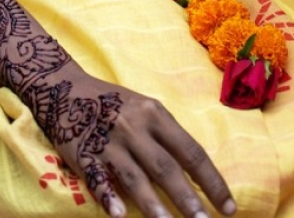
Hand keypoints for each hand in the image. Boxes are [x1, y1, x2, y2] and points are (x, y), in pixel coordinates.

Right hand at [25, 62, 235, 217]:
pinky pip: (98, 179)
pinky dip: (109, 197)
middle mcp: (134, 126)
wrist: (64, 88)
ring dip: (154, 206)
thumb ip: (166, 136)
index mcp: (154, 113)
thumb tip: (196, 173)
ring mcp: (108, 141)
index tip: (228, 207)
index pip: (190, 151)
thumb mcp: (144, 108)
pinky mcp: (83, 153)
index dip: (211, 181)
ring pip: (135, 177)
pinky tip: (119, 216)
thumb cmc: (113, 102)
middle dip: (188, 199)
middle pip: (166, 167)